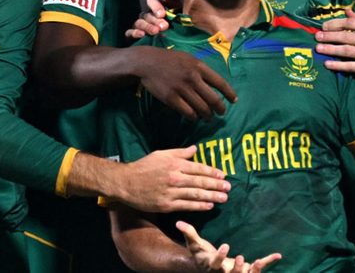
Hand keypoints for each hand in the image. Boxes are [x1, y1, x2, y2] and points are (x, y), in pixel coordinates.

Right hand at [112, 146, 230, 212]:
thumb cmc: (144, 167)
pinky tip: (208, 206)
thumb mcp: (161, 154)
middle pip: (200, 182)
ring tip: (224, 198)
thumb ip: (180, 152)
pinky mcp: (166, 205)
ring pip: (196, 195)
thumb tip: (195, 149)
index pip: (198, 168)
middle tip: (228, 188)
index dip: (212, 172)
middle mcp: (175, 178)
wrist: (126, 183)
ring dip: (212, 196)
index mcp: (175, 164)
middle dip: (216, 185)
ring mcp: (171, 192)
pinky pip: (186, 205)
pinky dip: (199, 206)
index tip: (223, 175)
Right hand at [125, 0, 176, 38]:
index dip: (155, 6)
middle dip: (155, 20)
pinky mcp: (132, 37)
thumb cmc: (178, 31)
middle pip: (147, 15)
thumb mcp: (180, 17)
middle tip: (164, 26)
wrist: (178, 48)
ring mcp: (139, 27)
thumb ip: (174, 6)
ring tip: (156, 31)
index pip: (151, 1)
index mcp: (156, 11)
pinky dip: (134, 33)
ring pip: (139, 23)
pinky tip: (142, 34)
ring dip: (147, 26)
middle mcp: (147, 18)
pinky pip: (129, 33)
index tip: (162, 14)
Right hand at [134, 46, 237, 118]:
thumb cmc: (170, 59)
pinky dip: (193, 117)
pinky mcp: (171, 98)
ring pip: (201, 108)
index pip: (220, 83)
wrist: (148, 62)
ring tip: (208, 117)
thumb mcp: (189, 58)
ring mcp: (182, 89)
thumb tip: (215, 83)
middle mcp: (193, 78)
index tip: (234, 101)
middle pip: (213, 99)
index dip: (229, 94)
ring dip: (207, 115)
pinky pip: (187, 112)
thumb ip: (202, 69)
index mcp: (199, 66)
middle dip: (220, 109)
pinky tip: (194, 117)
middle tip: (221, 113)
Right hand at [177, 220, 280, 271]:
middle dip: (236, 268)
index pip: (215, 264)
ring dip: (253, 270)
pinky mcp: (246, 269)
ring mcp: (236, 272)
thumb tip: (178, 222)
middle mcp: (224, 272)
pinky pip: (258, 268)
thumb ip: (189, 233)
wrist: (209, 268)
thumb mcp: (195, 245)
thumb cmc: (202, 255)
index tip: (225, 245)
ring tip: (258, 261)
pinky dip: (267, 262)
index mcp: (212, 266)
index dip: (220, 256)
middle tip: (240, 258)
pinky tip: (277, 255)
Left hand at [316, 9, 354, 88]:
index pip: (352, 22)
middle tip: (317, 36)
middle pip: (347, 36)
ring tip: (318, 48)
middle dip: (329, 36)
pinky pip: (350, 66)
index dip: (336, 23)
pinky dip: (338, 65)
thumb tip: (347, 10)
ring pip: (347, 50)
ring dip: (330, 49)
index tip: (324, 26)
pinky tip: (328, 64)